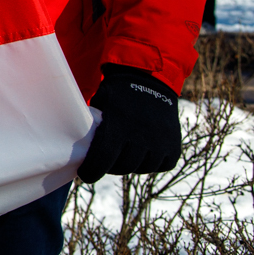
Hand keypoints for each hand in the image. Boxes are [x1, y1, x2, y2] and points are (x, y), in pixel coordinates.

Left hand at [77, 64, 181, 183]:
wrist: (149, 79)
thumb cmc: (117, 94)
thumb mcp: (99, 105)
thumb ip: (94, 127)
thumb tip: (80, 147)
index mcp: (119, 127)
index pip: (102, 160)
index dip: (92, 171)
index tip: (85, 175)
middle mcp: (142, 138)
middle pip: (123, 167)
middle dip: (110, 167)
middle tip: (105, 161)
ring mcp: (161, 143)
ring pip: (142, 168)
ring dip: (131, 164)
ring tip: (124, 153)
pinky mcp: (174, 146)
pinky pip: (161, 165)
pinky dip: (152, 162)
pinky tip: (143, 152)